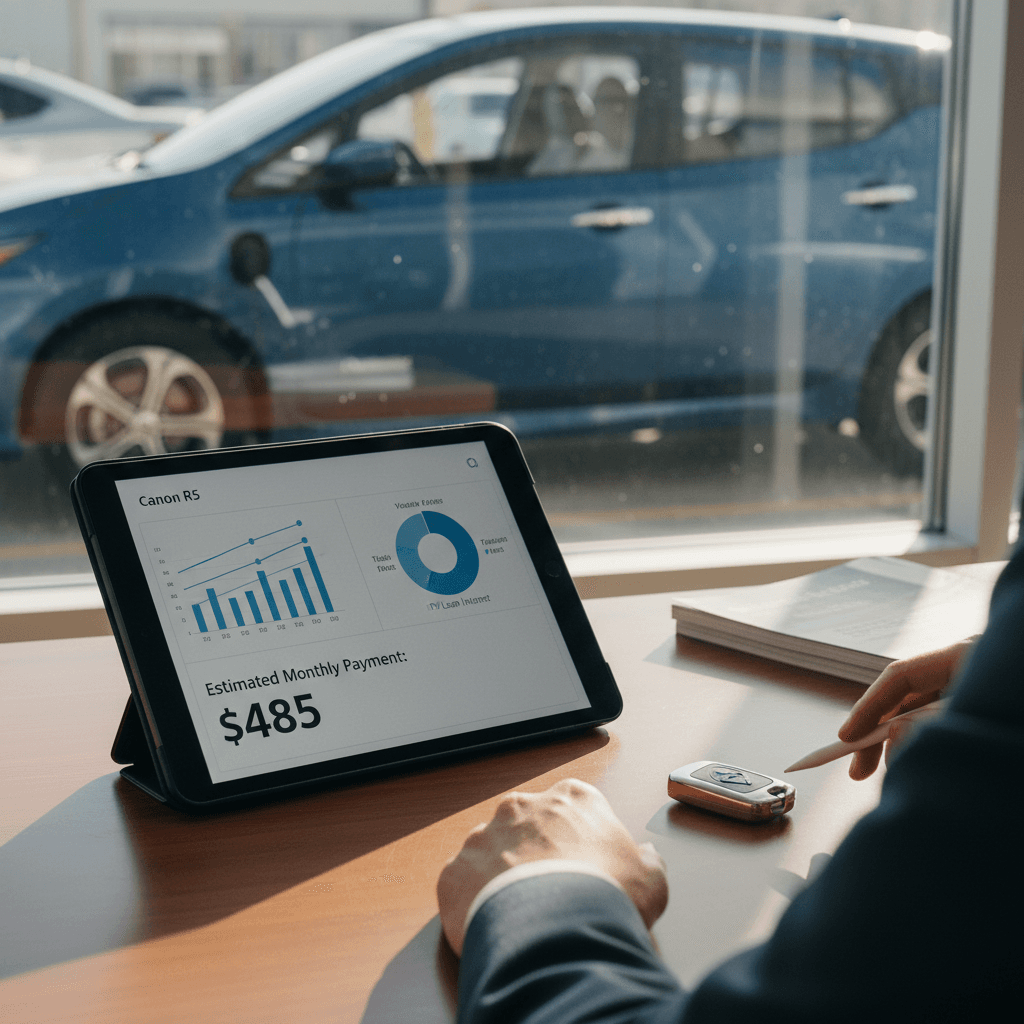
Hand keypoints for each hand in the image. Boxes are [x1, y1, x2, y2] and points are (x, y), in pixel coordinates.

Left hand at [436, 778, 667, 954]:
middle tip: (551, 894)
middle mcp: (522, 808)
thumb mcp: (651, 877)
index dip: (579, 841)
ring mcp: (483, 837)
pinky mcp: (454, 871)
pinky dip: (473, 905)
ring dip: (500, 878)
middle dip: (535, 855)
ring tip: (521, 917)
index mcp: (571, 799)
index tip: (584, 868)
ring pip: (489, 854)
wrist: (556, 931)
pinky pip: (461, 887)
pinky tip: (495, 928)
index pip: (573, 808)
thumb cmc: (605, 897)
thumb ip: (646, 859)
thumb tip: (646, 857)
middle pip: (526, 827)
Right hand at [838, 639, 973, 779]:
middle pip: (906, 697)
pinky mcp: (979, 710)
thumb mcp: (970, 725)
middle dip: (880, 734)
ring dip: (902, 742)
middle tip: (859, 769)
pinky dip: (923, 743)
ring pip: (920, 713)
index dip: (868, 706)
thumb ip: (928, 729)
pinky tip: (916, 761)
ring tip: (893, 769)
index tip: (847, 737)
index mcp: (964, 658)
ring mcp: (972, 689)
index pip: (900, 676)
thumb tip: (893, 734)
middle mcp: (964, 670)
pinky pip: (939, 724)